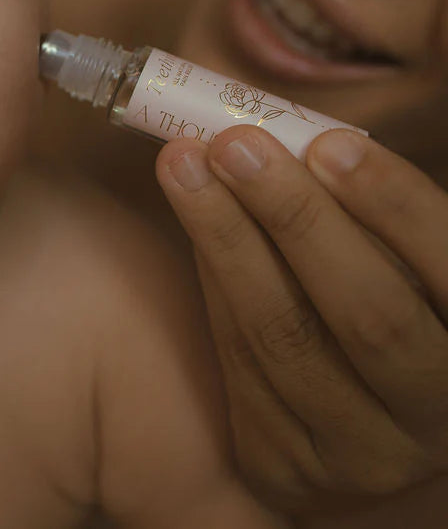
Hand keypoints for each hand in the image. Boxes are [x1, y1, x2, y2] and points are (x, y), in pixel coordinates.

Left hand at [155, 126, 447, 512]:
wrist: (367, 430)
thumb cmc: (393, 314)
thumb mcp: (410, 268)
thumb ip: (377, 221)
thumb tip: (297, 141)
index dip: (394, 206)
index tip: (328, 143)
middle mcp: (437, 416)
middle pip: (367, 315)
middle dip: (294, 218)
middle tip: (234, 144)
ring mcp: (362, 455)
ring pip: (284, 340)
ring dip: (226, 241)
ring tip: (184, 165)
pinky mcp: (286, 465)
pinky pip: (240, 364)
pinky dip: (215, 283)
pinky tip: (193, 222)